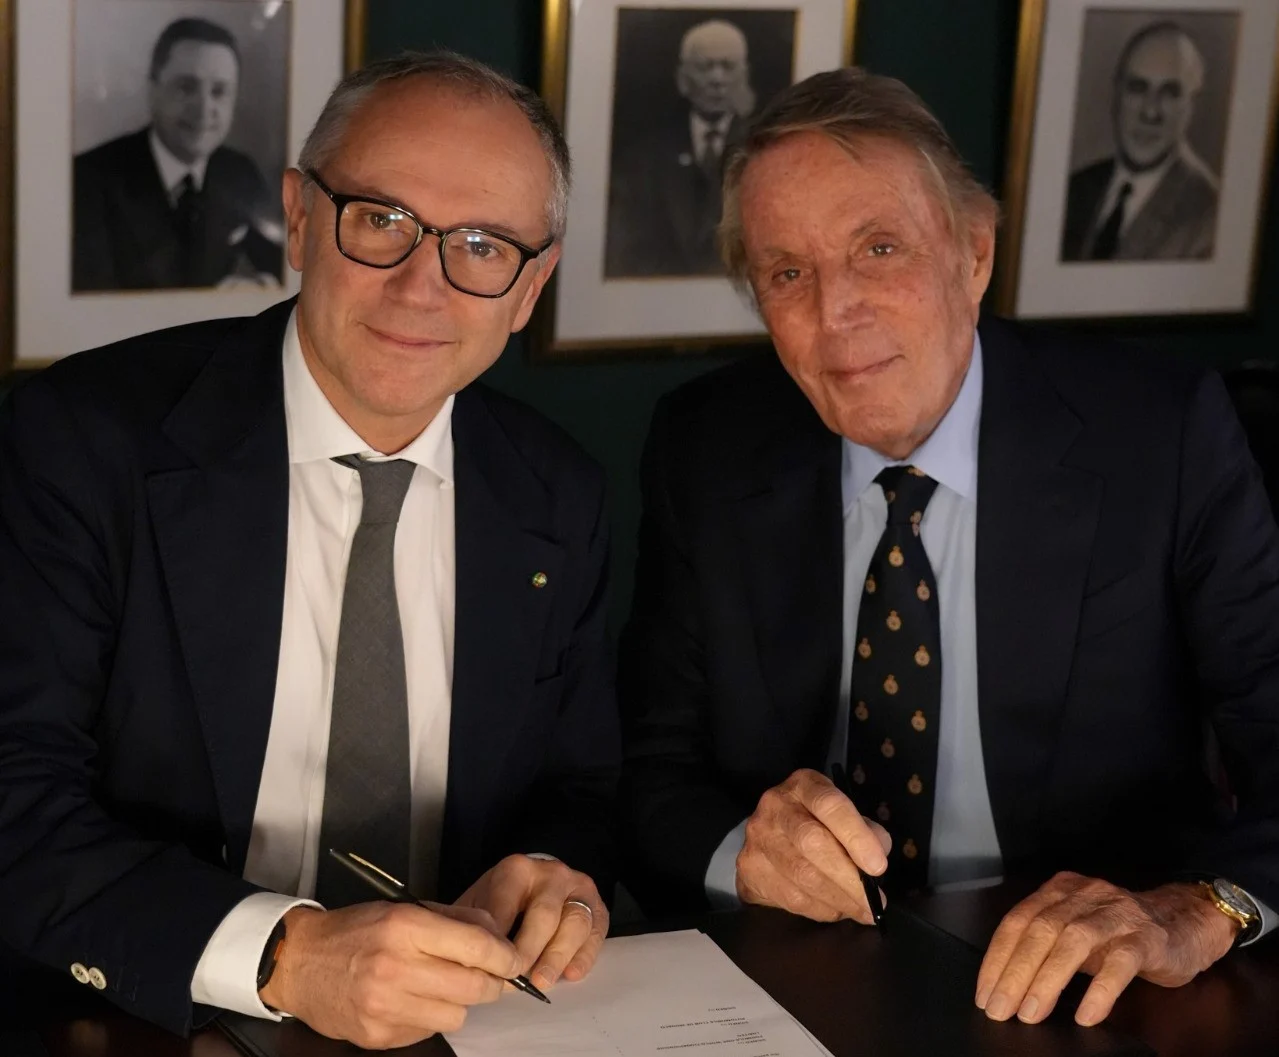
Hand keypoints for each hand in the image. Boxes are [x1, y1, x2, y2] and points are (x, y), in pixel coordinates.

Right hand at [259, 902, 520, 1048]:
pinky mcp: (377, 1035)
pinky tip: (413, 1000)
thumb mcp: (405, 909)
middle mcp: (395, 967)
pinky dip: (430, 1017)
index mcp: (405, 927)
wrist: (299, 963)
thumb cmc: (357, 930)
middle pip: (474, 987)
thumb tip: (499, 939)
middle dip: (492, 983)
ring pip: (457, 1015)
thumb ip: (456, 920)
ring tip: (440, 985)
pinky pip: (429, 1031)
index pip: (476, 946)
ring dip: (459, 1002)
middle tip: (490, 976)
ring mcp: (384, 1006)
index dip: (505, 956)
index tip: (516, 960)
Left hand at [454, 854, 608, 990]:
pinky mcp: (597, 906)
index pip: (507, 904)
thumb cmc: (500, 901)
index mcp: (517, 869)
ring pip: (575, 922)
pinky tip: (571, 975)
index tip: (488, 965)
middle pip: (545, 914)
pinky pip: (597, 932)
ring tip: (541, 983)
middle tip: (516, 979)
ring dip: (558, 956)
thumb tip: (469, 961)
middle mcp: (551, 873)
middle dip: (529, 950)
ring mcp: (578, 887)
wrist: (531, 884)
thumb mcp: (479, 905)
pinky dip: (585, 956)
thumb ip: (475, 927)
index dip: (497, 938)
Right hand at [734, 768, 890, 922]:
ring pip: (802, 875)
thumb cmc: (815, 824)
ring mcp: (758, 837)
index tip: (878, 866)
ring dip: (839, 899)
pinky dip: (821, 909)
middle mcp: (775, 806)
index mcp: (803, 785)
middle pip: (813, 842)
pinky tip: (836, 909)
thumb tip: (878, 856)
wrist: (767, 838)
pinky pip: (791, 897)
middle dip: (849, 877)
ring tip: (862, 911)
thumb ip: (866, 831)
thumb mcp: (843, 816)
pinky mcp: (750, 868)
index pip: (830, 804)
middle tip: (874, 901)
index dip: (856, 836)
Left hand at [976, 873, 1237, 1026]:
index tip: (985, 993)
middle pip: (1040, 930)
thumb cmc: (1119, 933)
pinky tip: (1086, 1015)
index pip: (1018, 921)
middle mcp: (1085, 895)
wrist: (1184, 923)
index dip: (997, 958)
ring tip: (1031, 1014)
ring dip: (1047, 980)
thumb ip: (1045, 948)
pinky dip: (1099, 990)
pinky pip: (1120, 963)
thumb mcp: (1075, 932)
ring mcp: (1117, 914)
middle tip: (1000, 1010)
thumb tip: (1006, 989)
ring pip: (1074, 942)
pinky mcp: (1147, 938)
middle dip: (1015, 972)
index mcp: (1059, 890)